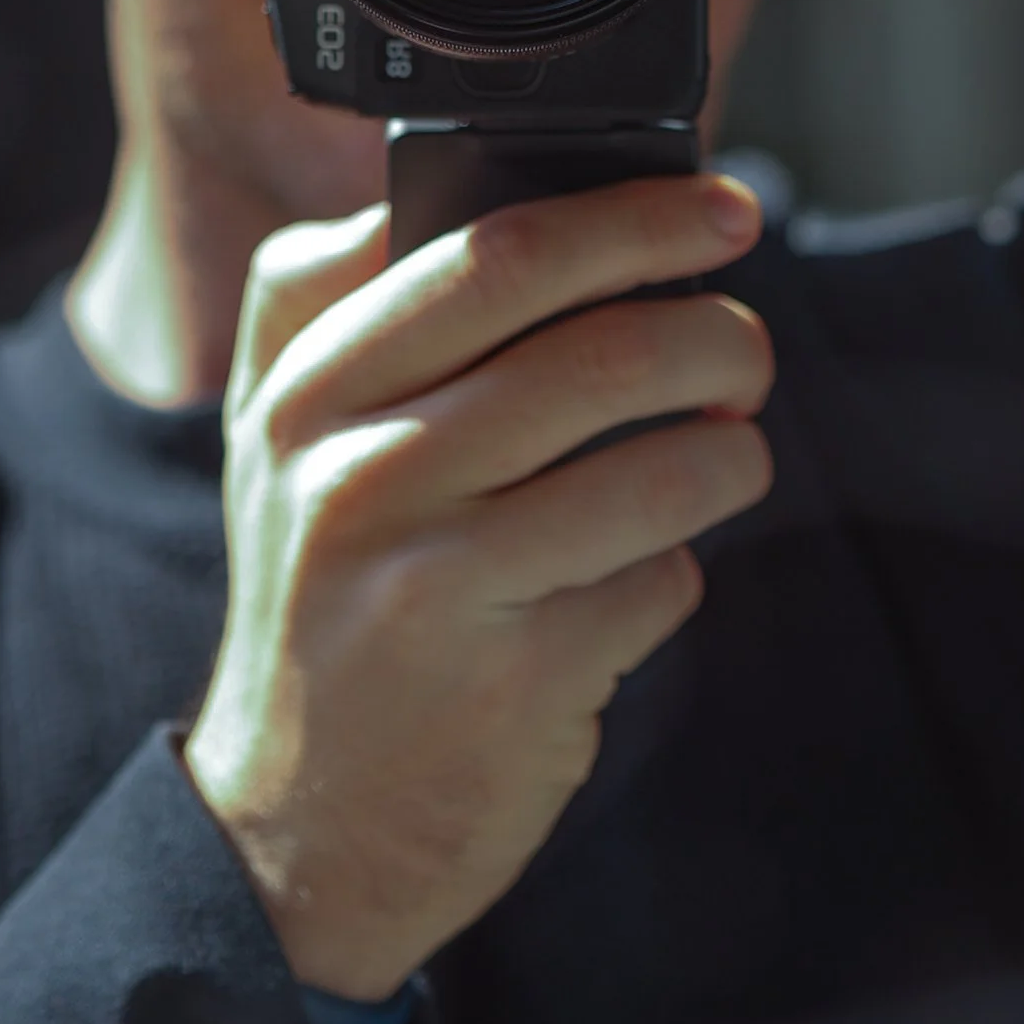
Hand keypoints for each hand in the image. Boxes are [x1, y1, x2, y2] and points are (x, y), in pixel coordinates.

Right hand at [185, 173, 772, 999]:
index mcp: (306, 394)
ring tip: (727, 450)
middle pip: (596, 356)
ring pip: (655, 473)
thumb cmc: (319, 599)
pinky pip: (655, 586)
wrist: (291, 837)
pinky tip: (634, 583)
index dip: (632, 220)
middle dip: (714, 334)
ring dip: (729, 451)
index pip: (491, 256)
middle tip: (746, 345)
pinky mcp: (517, 688)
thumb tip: (476, 186)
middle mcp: (359, 480)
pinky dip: (673, 572)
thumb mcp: (277, 439)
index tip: (720, 208)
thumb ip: (330, 295)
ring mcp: (438, 590)